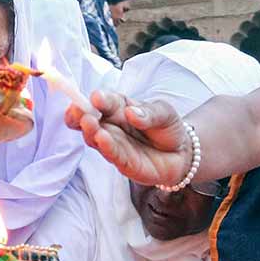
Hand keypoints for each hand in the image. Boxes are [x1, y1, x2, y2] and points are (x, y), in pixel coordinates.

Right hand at [67, 90, 190, 188]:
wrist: (181, 154)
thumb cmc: (168, 128)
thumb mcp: (165, 113)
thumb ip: (150, 113)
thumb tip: (132, 112)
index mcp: (119, 107)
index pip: (104, 101)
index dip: (98, 99)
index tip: (96, 97)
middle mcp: (112, 126)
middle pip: (89, 119)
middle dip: (80, 114)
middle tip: (78, 110)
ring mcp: (115, 145)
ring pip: (95, 138)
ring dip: (90, 130)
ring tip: (89, 123)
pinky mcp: (123, 163)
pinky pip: (112, 155)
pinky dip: (106, 147)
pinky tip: (101, 139)